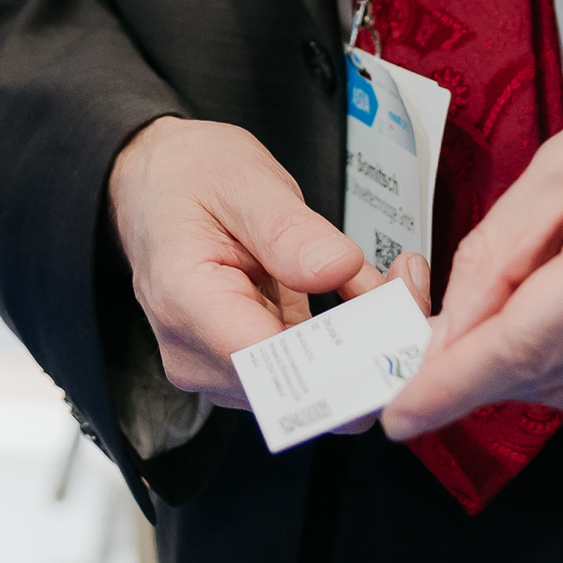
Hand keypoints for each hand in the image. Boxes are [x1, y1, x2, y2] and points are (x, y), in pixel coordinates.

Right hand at [107, 115, 394, 405]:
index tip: (398, 317)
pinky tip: (368, 293)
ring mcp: (219, 367)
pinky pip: (310, 371)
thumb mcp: (242, 180)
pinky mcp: (243, 366)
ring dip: (365, 341)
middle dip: (369, 345)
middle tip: (409, 282)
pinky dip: (349, 339)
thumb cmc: (187, 177)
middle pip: (302, 386)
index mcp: (188, 304)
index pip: (274, 368)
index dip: (346, 359)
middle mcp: (197, 354)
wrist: (154, 183)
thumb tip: (337, 270)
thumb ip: (288, 230)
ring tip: (394, 279)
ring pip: (315, 386)